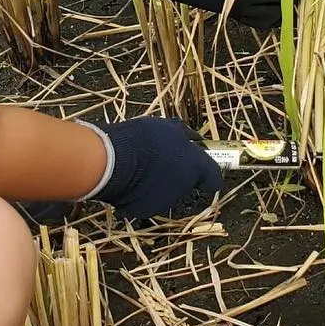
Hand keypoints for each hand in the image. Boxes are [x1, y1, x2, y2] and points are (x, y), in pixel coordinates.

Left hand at [88, 118, 222, 219]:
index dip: (211, 182)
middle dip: (193, 157)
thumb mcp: (154, 205)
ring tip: (164, 154)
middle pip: (196, 148)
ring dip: (173, 144)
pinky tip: (144, 148)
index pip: (212, 174)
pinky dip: (153, 140)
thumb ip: (168, 195)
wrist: (112, 159)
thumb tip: (165, 192)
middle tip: (186, 166)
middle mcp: (185, 141)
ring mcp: (165, 127)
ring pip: (176, 134)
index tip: (211, 186)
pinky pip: (156, 131)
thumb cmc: (137, 189)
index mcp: (195, 164)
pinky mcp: (146, 120)